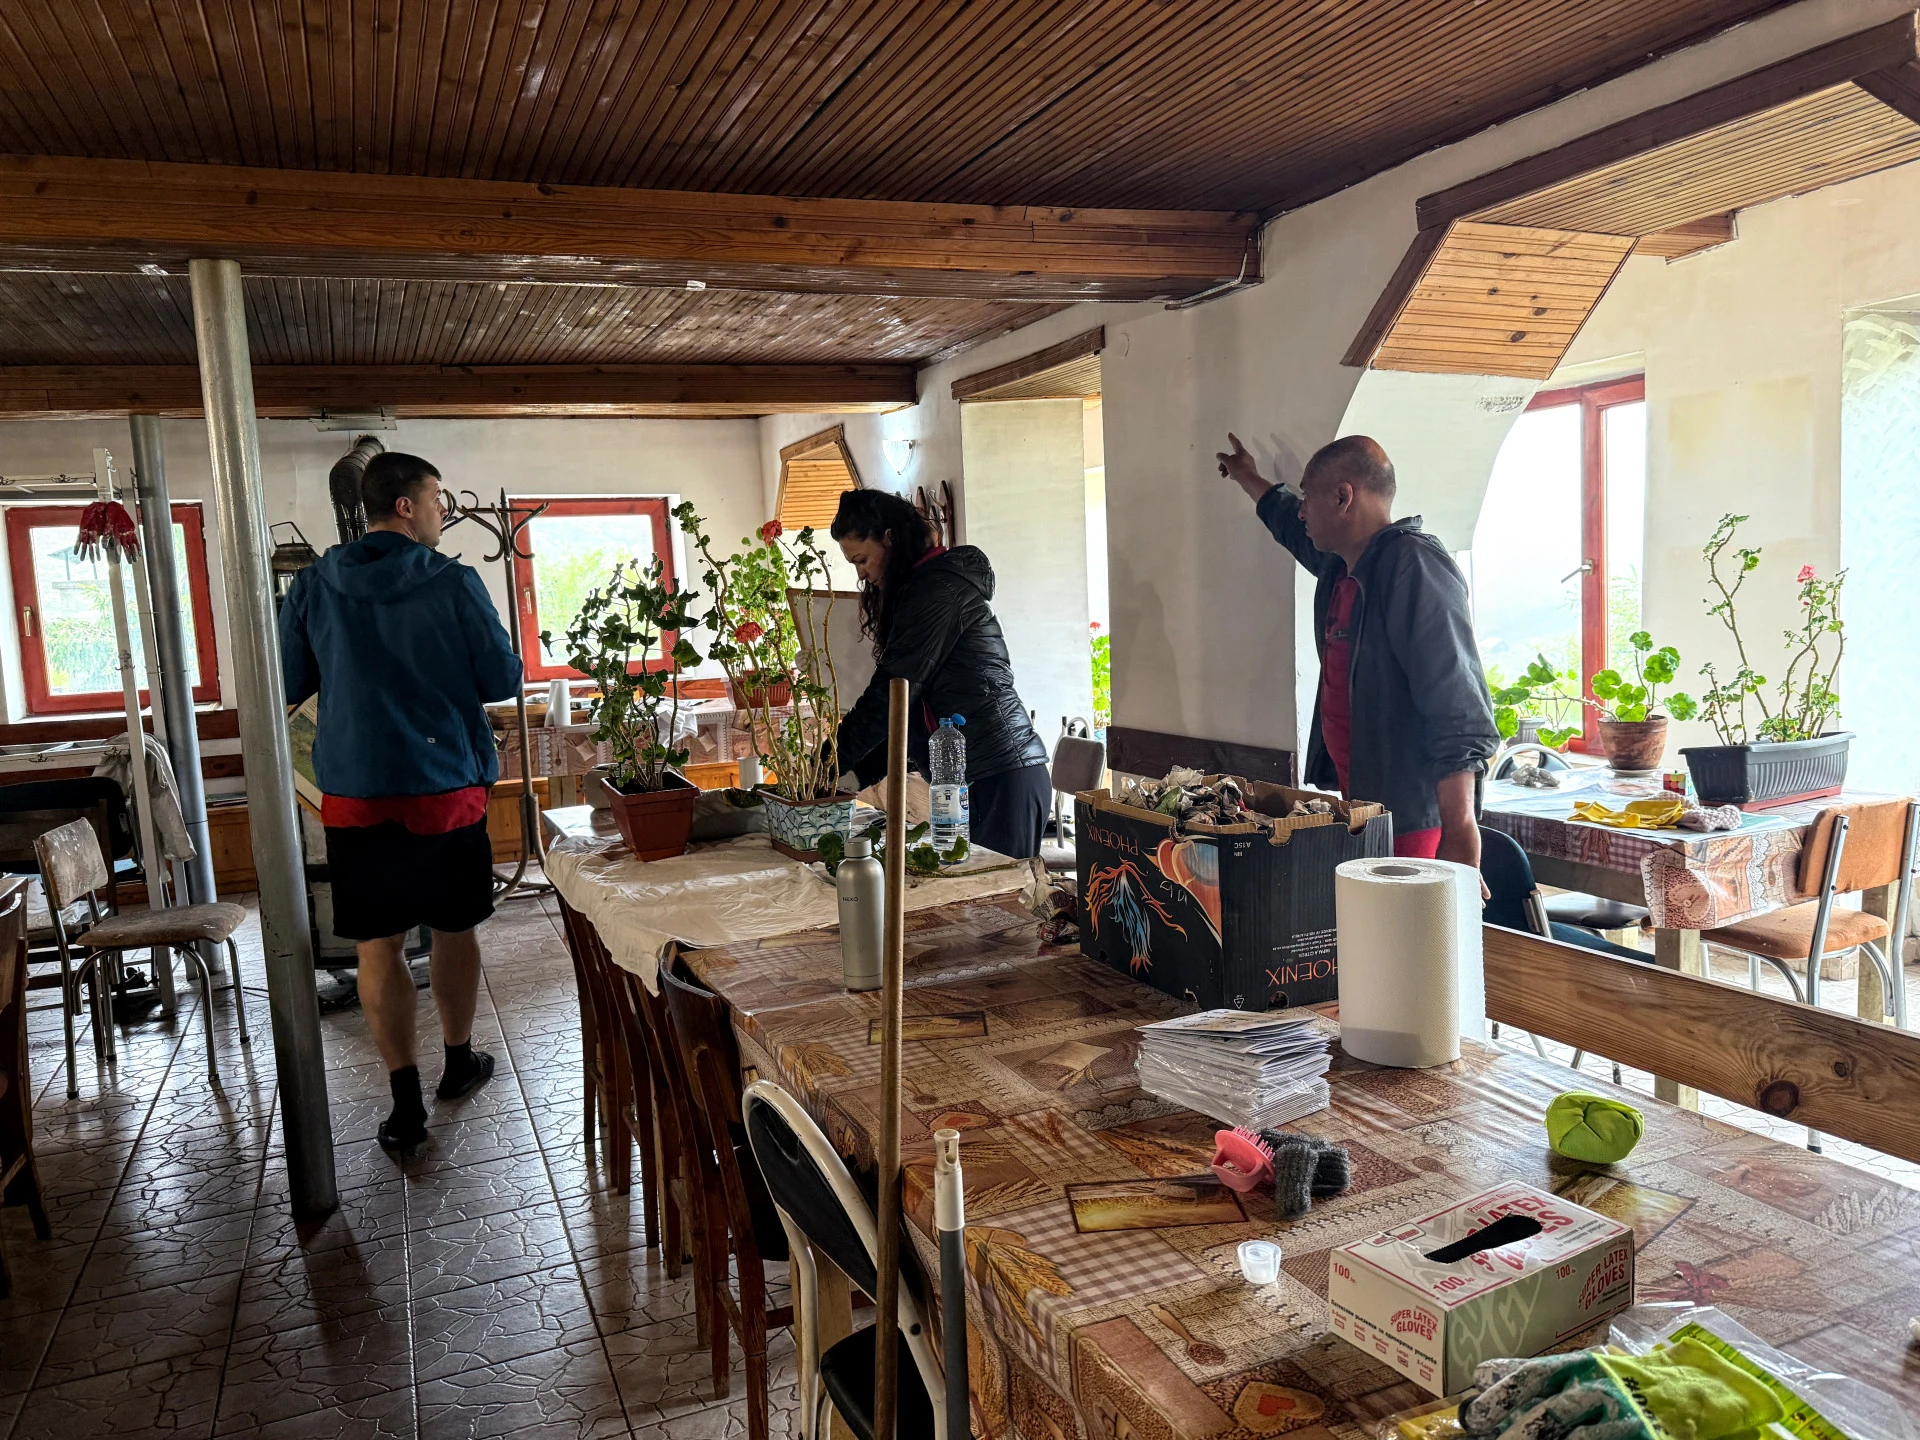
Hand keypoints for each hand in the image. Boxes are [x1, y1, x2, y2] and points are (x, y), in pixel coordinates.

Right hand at [1215, 433, 1271, 501]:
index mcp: (1242, 453)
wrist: (1251, 482)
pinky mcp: (1248, 473)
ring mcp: (1248, 465)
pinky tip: (1232, 478)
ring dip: (1228, 469)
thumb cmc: (1240, 470)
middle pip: (1233, 457)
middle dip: (1225, 462)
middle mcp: (1246, 457)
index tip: (1229, 434)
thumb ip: (1223, 457)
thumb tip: (1219, 454)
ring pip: (1235, 464)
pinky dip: (1233, 472)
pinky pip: (1239, 470)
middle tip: (1220, 468)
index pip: (1236, 443)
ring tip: (1223, 475)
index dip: (1232, 439)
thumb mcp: (1229, 462)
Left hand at [1433, 771, 1489, 899]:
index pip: (1446, 884)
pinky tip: (1487, 896)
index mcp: (1442, 866)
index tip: (1451, 903)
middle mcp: (1450, 869)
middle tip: (1464, 910)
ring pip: (1468, 887)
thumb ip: (1448, 857)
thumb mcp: (1446, 848)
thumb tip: (1450, 862)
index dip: (1450, 894)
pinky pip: (1477, 880)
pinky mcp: (1472, 864)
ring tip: (1478, 907)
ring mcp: (1461, 868)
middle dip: (1462, 899)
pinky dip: (1482, 888)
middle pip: (1456, 888)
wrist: (1458, 823)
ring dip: (1474, 897)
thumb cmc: (1452, 833)